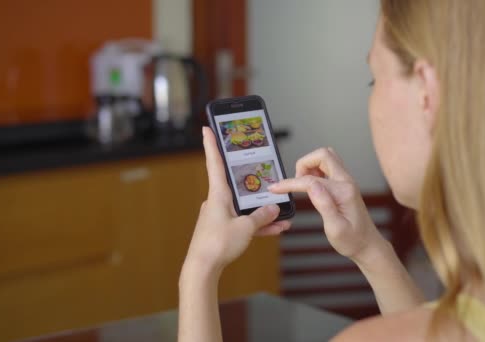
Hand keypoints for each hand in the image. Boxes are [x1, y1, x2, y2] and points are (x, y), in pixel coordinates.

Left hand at [182, 127, 290, 274]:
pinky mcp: (223, 230)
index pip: (215, 162)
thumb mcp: (246, 228)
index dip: (212, 144)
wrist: (202, 269)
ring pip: (245, 207)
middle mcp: (217, 202)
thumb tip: (273, 208)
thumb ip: (262, 216)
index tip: (207, 128)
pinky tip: (275, 229)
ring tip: (283, 217)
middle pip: (238, 186)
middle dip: (256, 184)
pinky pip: (244, 222)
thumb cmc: (217, 244)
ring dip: (262, 212)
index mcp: (218, 194)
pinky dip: (258, 225)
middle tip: (266, 174)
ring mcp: (220, 216)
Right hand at [269, 147, 383, 260]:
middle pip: (323, 154)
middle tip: (296, 184)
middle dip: (304, 164)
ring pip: (326, 158)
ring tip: (303, 186)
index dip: (291, 183)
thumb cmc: (352, 240)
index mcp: (343, 192)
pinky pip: (328, 167)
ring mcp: (346, 181)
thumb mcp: (336, 229)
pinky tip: (311, 188)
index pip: (311, 179)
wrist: (367, 245)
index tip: (276, 188)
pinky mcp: (344, 184)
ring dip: (310, 166)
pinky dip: (315, 171)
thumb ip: (324, 205)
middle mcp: (346, 181)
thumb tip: (311, 186)